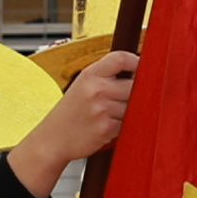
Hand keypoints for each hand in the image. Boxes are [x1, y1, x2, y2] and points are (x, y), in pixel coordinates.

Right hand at [8, 49, 136, 196]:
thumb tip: (141, 71)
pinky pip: (129, 123)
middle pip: (135, 84)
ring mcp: (102, 109)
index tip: (143, 69)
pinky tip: (110, 126)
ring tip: (114, 114)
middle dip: (137, 92)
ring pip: (134, 105)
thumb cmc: (71, 112)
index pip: (120, 58)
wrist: (53, 139)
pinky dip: (124, 126)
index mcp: (90, 74)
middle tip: (126, 98)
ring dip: (131, 111)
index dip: (137, 61)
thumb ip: (107, 76)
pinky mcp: (107, 128)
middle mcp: (96, 89)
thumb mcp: (83, 85)